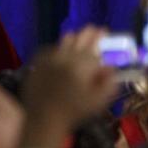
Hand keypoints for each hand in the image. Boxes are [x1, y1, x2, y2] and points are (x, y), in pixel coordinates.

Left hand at [20, 28, 116, 147]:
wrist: (44, 119)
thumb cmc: (74, 113)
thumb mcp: (98, 101)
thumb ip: (108, 83)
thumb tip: (111, 68)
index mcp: (81, 67)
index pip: (93, 48)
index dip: (99, 39)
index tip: (103, 30)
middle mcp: (65, 59)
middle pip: (77, 42)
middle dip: (86, 34)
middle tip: (93, 28)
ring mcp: (49, 61)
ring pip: (62, 44)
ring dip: (71, 39)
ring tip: (76, 35)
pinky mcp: (37, 66)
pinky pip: (47, 52)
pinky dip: (55, 49)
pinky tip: (58, 49)